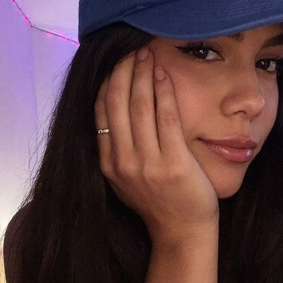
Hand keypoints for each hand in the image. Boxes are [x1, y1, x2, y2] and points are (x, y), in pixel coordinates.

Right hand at [94, 47, 218, 244]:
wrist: (182, 232)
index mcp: (107, 164)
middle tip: (131, 50)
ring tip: (147, 54)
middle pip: (116, 103)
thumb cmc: (158, 203)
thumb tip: (113, 115)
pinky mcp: (173, 163)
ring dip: (142, 75)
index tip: (115, 63)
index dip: (107, 82)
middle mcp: (122, 162)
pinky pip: (166, 117)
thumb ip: (117, 151)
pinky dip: (163, 91)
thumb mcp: (126, 179)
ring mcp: (147, 163)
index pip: (100, 112)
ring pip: (139, 106)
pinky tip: (164, 74)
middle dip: (123, 71)